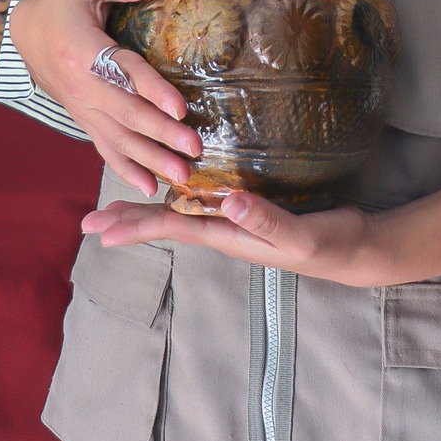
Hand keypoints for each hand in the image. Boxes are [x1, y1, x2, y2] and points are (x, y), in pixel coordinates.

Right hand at [7, 0, 201, 196]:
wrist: (26, 32)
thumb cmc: (61, 3)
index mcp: (82, 51)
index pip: (124, 73)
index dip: (152, 91)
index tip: (180, 109)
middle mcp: (81, 86)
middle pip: (126, 114)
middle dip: (162, 135)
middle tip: (194, 150)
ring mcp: (81, 108)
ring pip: (118, 139)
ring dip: (151, 159)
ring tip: (182, 175)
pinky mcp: (84, 119)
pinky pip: (105, 147)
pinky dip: (126, 168)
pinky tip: (150, 187)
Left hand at [81, 193, 386, 287]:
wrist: (353, 250)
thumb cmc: (328, 244)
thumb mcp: (299, 234)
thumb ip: (266, 220)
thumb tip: (228, 201)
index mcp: (228, 236)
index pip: (172, 228)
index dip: (136, 225)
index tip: (100, 229)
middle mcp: (224, 230)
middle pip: (166, 224)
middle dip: (127, 221)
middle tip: (88, 222)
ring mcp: (235, 221)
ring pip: (179, 215)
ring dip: (146, 211)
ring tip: (115, 209)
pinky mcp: (248, 210)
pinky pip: (201, 204)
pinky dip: (178, 196)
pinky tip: (174, 190)